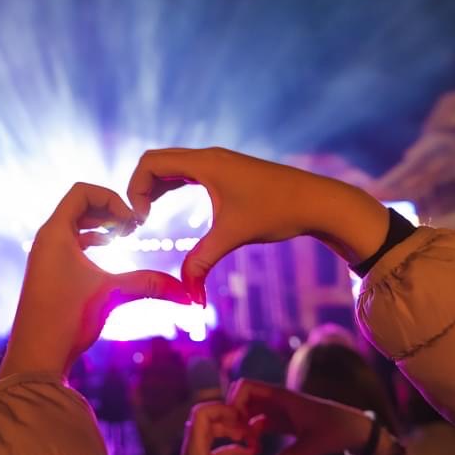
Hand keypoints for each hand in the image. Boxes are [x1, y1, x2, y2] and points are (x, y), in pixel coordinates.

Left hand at [0, 183, 190, 377]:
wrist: (36, 356)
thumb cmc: (66, 320)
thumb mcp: (112, 294)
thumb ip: (150, 285)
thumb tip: (188, 292)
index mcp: (55, 233)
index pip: (81, 191)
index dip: (112, 198)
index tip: (131, 223)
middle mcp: (46, 240)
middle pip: (78, 205)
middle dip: (109, 210)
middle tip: (131, 228)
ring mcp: (44, 257)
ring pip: (73, 225)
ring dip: (100, 225)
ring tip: (122, 236)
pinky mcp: (48, 273)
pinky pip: (70, 243)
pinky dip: (90, 241)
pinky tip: (107, 252)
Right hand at [127, 147, 388, 303]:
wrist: (318, 202)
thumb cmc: (278, 212)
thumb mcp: (234, 236)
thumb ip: (202, 262)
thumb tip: (188, 296)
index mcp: (205, 163)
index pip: (151, 162)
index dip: (135, 188)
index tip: (140, 220)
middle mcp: (209, 157)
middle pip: (156, 161)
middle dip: (140, 188)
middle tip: (138, 220)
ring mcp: (218, 163)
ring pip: (171, 166)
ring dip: (155, 188)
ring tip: (147, 216)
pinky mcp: (227, 172)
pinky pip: (186, 173)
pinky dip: (171, 187)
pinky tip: (168, 208)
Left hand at [167, 402, 275, 454]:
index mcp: (194, 449)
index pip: (200, 413)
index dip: (220, 408)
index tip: (241, 415)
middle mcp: (192, 451)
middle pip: (208, 423)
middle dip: (231, 422)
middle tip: (251, 428)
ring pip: (213, 438)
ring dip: (233, 437)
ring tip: (254, 443)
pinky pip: (216, 454)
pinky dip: (232, 452)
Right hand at [227, 379, 376, 454]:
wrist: (355, 430)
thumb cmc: (336, 430)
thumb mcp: (314, 446)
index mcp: (282, 397)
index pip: (246, 386)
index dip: (234, 401)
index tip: (235, 424)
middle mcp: (277, 400)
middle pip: (243, 397)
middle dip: (235, 414)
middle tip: (237, 436)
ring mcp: (279, 410)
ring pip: (250, 411)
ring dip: (243, 425)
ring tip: (246, 446)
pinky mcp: (284, 421)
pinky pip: (259, 422)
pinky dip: (252, 432)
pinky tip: (256, 449)